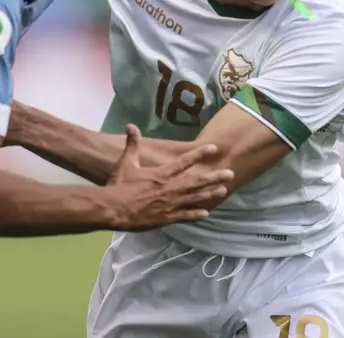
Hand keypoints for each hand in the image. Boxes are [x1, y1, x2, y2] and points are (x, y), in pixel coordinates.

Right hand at [106, 124, 232, 230]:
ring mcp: (170, 204)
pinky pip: (184, 216)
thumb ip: (132, 145)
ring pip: (194, 198)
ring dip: (210, 193)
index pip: (184, 162)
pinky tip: (206, 213)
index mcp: (161, 174)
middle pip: (196, 181)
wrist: (113, 209)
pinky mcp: (166, 218)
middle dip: (214, 177)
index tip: (213, 149)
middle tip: (230, 173)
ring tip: (224, 190)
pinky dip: (196, 214)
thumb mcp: (125, 163)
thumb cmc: (119, 185)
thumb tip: (131, 126)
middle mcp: (170, 188)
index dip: (199, 154)